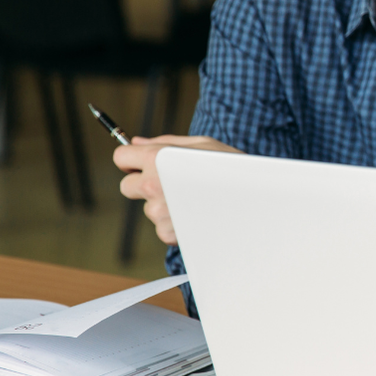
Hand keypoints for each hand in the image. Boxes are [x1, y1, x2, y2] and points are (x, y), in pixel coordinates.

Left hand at [113, 135, 240, 245]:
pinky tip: (195, 212)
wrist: (255, 199)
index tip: (141, 162)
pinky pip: (160, 226)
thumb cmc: (231, 167)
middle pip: (126, 186)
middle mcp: (153, 186)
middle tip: (168, 181)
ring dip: (163, 203)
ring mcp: (160, 212)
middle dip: (142, 183)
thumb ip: (164, 142)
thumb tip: (136, 142)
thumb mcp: (201, 144)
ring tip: (193, 197)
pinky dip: (173, 221)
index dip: (131, 160)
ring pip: (147, 207)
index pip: (121, 158)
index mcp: (158, 159)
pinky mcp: (168, 233)